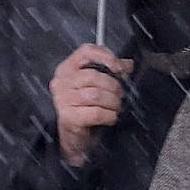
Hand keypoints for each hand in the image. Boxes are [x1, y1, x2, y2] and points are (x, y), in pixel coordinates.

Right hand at [51, 44, 130, 165]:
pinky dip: (109, 115)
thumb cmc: (85, 109)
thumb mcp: (97, 87)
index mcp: (67, 69)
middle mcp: (61, 82)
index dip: (106, 56)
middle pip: (93, 75)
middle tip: (119, 96)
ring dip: (112, 103)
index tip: (119, 68)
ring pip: (96, 94)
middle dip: (113, 87)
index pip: (86, 52)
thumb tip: (128, 64)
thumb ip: (111, 72)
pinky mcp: (68, 116)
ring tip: (115, 108)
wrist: (75, 138)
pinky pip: (96, 112)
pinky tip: (110, 118)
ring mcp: (62, 100)